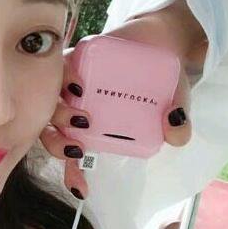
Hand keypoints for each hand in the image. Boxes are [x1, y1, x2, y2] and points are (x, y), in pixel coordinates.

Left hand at [38, 12, 199, 200]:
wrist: (160, 39)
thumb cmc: (162, 80)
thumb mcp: (174, 103)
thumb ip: (178, 122)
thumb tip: (178, 135)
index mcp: (94, 129)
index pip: (75, 155)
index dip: (73, 173)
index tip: (82, 188)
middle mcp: (77, 108)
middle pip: (52, 132)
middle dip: (58, 145)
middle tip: (78, 148)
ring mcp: (71, 84)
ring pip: (50, 104)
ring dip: (59, 116)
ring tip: (83, 118)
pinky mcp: (73, 58)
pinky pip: (57, 70)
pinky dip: (62, 79)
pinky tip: (78, 85)